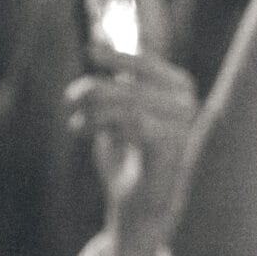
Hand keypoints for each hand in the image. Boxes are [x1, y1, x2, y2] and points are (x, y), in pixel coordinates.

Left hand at [67, 54, 198, 255]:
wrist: (138, 210)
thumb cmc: (127, 159)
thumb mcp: (118, 115)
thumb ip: (116, 85)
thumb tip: (98, 45)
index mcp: (179, 87)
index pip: (147, 63)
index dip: (117, 57)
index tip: (89, 51)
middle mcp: (187, 103)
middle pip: (132, 84)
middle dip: (96, 89)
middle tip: (70, 98)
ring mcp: (183, 126)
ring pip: (130, 104)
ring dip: (95, 111)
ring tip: (74, 123)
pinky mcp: (172, 149)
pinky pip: (133, 125)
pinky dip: (104, 126)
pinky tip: (85, 131)